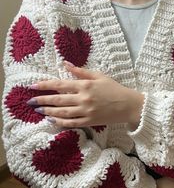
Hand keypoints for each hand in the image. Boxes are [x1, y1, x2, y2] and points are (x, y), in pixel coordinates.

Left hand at [26, 61, 143, 127]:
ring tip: (38, 110)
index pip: (60, 84)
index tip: (33, 86)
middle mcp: (83, 98)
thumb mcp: (99, 76)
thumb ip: (81, 71)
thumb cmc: (114, 88)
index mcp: (85, 85)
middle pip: (58, 99)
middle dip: (42, 99)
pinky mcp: (89, 121)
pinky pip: (71, 123)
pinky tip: (51, 119)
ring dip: (48, 111)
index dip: (45, 85)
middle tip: (30, 101)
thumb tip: (65, 64)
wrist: (128, 105)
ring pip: (62, 112)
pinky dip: (60, 122)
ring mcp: (86, 112)